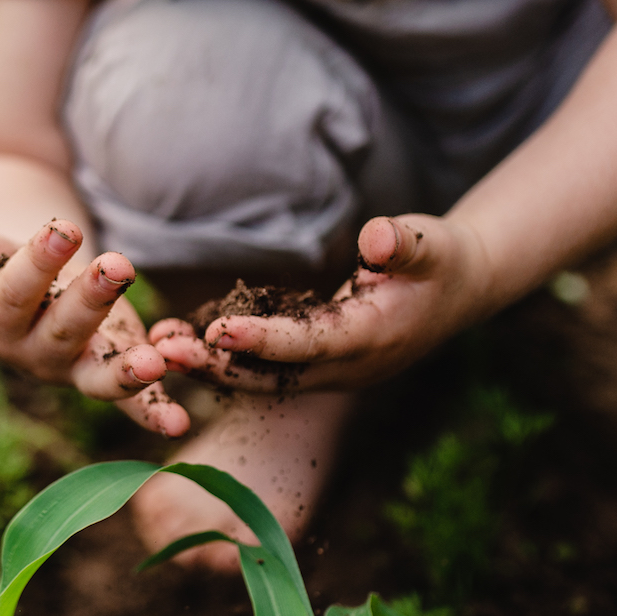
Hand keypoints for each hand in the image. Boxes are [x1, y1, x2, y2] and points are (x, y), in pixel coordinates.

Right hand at [0, 212, 190, 435]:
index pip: (16, 293)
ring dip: (133, 373)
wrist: (17, 295)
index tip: (64, 225)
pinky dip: (161, 403)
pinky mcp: (113, 375)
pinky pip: (138, 399)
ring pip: (102, 379)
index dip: (38, 263)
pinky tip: (188, 396)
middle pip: (63, 333)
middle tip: (120, 265)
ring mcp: (77, 370)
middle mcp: (35, 354)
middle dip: (92, 302)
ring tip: (165, 358)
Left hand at [151, 215, 492, 392]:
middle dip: (217, 364)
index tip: (218, 330)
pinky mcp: (316, 362)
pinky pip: (263, 366)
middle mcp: (346, 366)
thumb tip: (377, 238)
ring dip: (210, 365)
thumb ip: (403, 244)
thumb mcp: (433, 242)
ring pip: (261, 377)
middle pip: (272, 375)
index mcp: (372, 338)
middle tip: (161, 349)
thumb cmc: (443, 259)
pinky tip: (179, 340)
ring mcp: (330, 370)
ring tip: (157, 345)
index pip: (309, 343)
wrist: (459, 290)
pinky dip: (223, 357)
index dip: (263, 340)